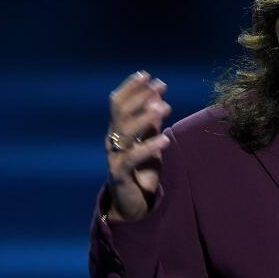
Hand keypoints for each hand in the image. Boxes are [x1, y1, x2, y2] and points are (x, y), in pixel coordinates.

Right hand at [105, 71, 170, 220]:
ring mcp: (114, 157)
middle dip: (139, 96)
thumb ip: (151, 121)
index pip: (117, 103)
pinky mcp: (120, 174)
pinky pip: (133, 158)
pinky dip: (150, 146)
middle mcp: (112, 140)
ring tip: (166, 107)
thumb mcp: (149, 141)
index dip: (131, 87)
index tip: (148, 75)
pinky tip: (166, 139)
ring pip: (125, 132)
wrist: (134, 202)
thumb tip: (157, 94)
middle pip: (120, 112)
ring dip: (146, 117)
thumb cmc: (141, 169)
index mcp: (117, 130)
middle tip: (160, 85)